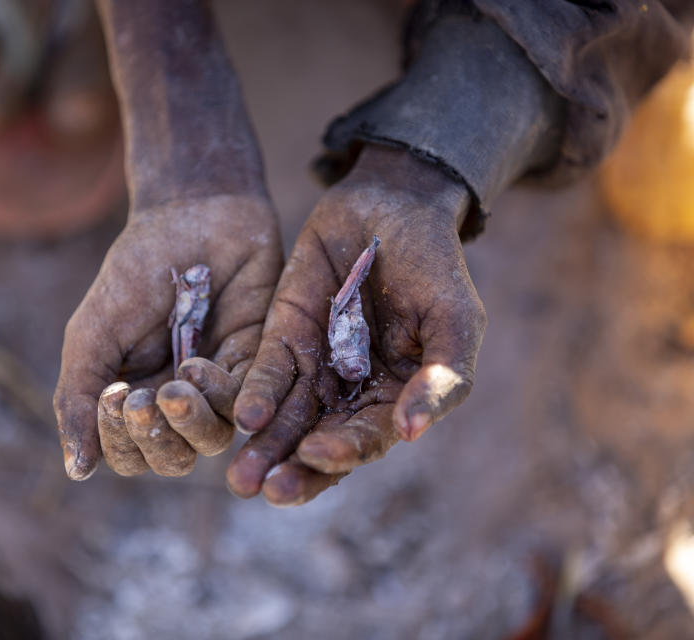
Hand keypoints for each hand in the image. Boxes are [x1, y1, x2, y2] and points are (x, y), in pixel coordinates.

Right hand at [53, 195, 281, 479]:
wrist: (191, 214)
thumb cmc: (136, 271)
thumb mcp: (92, 333)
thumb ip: (78, 398)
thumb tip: (76, 471)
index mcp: (135, 396)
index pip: (127, 454)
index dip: (117, 441)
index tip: (109, 396)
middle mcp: (178, 401)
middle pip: (170, 458)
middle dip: (153, 439)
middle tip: (139, 400)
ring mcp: (218, 385)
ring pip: (209, 441)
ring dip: (188, 423)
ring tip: (175, 386)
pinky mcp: (257, 364)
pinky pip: (244, 404)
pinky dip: (220, 395)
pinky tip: (197, 365)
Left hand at [225, 145, 486, 505]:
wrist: (392, 205)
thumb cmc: (435, 265)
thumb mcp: (454, 319)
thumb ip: (441, 377)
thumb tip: (412, 434)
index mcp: (395, 399)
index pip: (367, 439)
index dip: (344, 452)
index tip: (318, 455)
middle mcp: (350, 393)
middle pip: (318, 442)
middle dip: (294, 469)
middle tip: (269, 489)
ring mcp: (315, 366)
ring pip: (285, 418)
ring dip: (264, 448)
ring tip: (241, 477)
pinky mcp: (283, 336)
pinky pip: (267, 371)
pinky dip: (254, 393)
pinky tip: (242, 414)